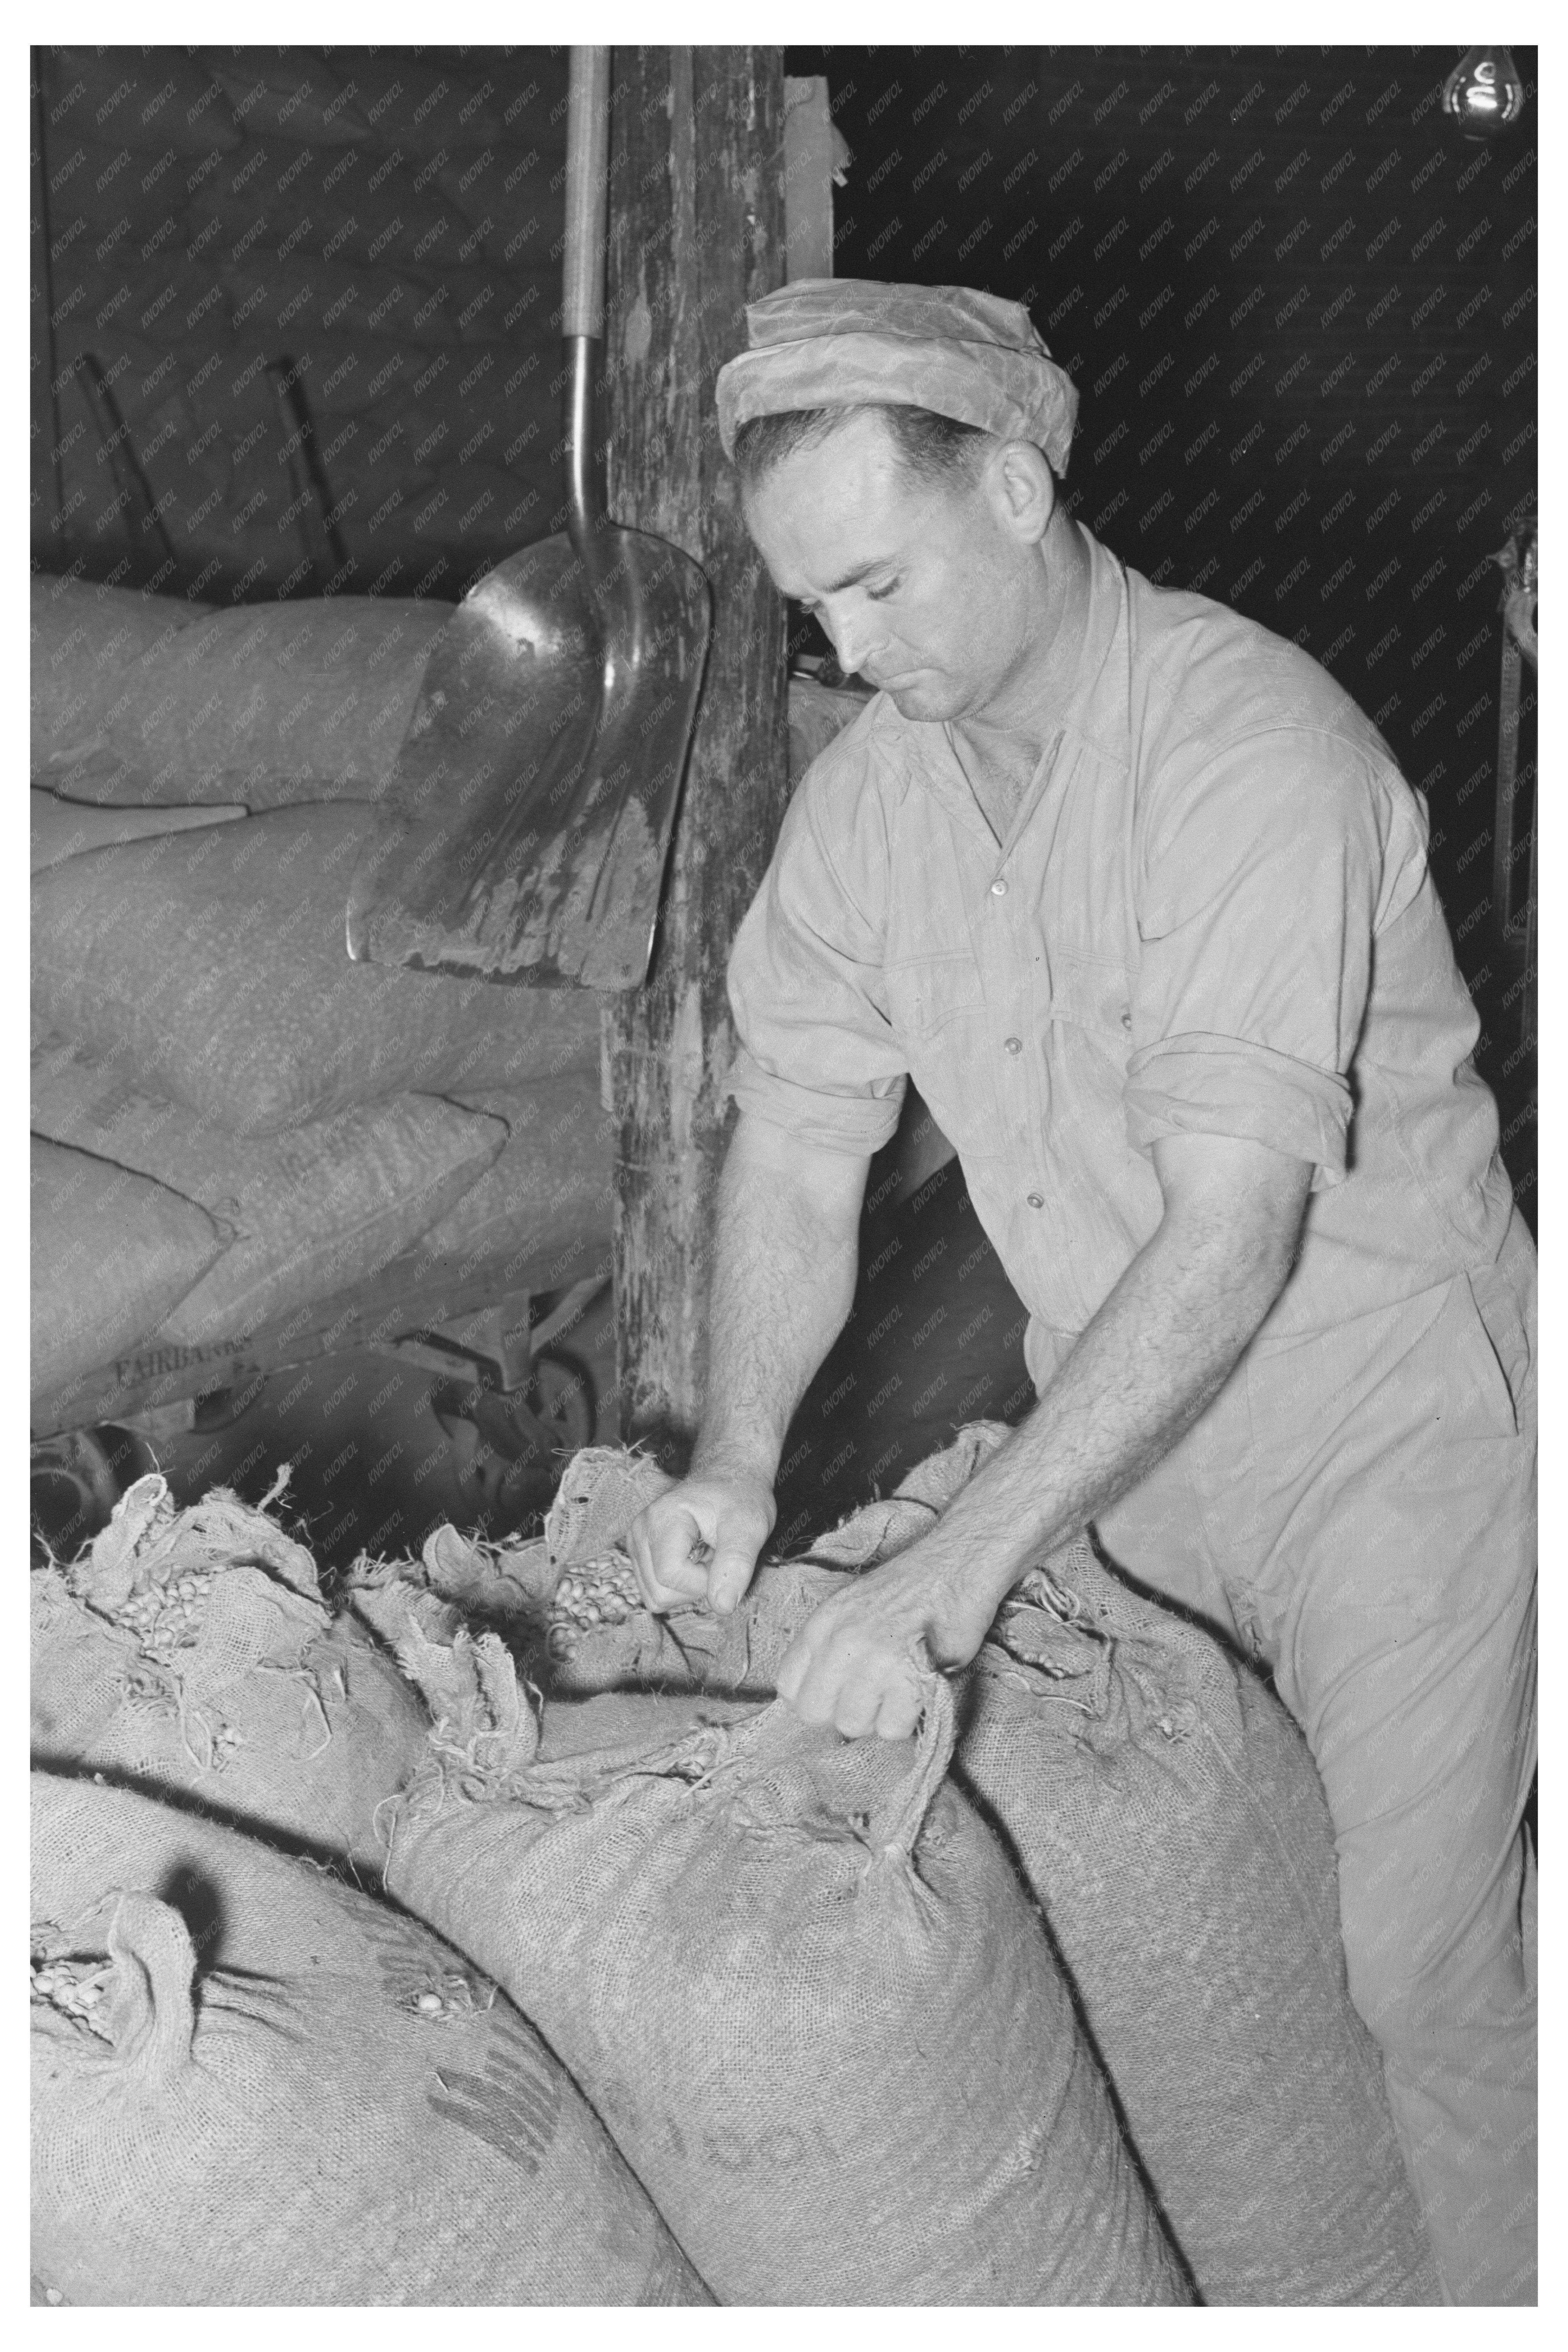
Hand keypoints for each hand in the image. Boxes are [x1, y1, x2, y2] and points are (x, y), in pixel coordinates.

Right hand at [624, 1469, 775, 1616]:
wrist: (728, 1479)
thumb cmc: (740, 1497)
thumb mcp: (749, 1526)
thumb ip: (736, 1565)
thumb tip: (722, 1607)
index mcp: (661, 1518)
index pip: (670, 1577)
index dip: (703, 1580)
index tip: (722, 1556)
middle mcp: (640, 1531)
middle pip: (659, 1593)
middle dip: (695, 1586)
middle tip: (713, 1554)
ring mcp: (637, 1543)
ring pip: (656, 1597)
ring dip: (688, 1586)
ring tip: (704, 1555)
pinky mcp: (641, 1555)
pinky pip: (657, 1591)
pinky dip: (680, 1585)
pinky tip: (694, 1559)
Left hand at [775, 1542, 997, 1740]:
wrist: (957, 1567)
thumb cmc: (908, 1589)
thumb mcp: (850, 1606)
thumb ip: (826, 1647)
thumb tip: (816, 1695)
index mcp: (821, 1623)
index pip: (787, 1686)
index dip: (813, 1696)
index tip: (836, 1692)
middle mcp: (841, 1642)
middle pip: (815, 1713)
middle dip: (842, 1710)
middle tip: (871, 1693)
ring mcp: (874, 1661)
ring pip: (853, 1725)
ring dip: (876, 1716)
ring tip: (898, 1687)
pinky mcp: (909, 1678)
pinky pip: (891, 1728)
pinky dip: (906, 1718)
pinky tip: (916, 1689)